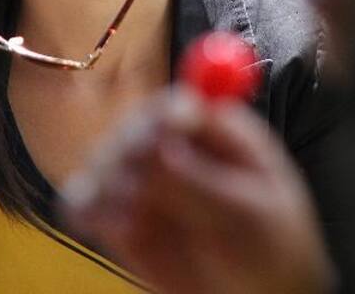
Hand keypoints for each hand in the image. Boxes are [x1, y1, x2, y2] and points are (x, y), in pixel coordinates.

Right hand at [61, 87, 335, 293]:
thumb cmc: (271, 249)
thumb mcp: (248, 217)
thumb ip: (203, 183)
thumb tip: (163, 145)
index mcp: (216, 131)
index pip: (179, 105)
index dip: (166, 115)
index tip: (160, 134)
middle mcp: (172, 145)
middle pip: (132, 127)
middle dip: (128, 150)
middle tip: (137, 178)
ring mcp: (139, 178)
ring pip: (101, 161)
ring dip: (108, 185)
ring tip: (141, 220)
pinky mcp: (113, 215)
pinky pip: (83, 202)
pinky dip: (89, 212)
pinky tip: (116, 230)